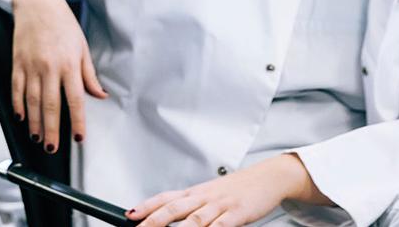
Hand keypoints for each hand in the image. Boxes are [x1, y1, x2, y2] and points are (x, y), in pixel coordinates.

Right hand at [10, 0, 104, 151]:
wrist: (36, 3)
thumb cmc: (62, 23)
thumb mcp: (82, 46)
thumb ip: (89, 74)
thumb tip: (100, 95)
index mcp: (69, 64)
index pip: (75, 99)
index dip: (77, 121)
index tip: (79, 138)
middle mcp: (49, 68)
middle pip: (50, 106)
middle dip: (51, 130)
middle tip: (51, 148)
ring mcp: (30, 66)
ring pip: (32, 101)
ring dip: (34, 122)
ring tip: (37, 138)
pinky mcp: (17, 63)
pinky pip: (16, 89)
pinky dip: (18, 105)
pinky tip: (21, 118)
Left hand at [127, 153, 320, 226]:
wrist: (267, 177)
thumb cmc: (237, 189)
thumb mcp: (210, 194)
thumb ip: (192, 206)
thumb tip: (168, 216)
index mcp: (195, 192)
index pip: (165, 198)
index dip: (147, 206)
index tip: (130, 214)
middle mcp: (204, 197)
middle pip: (174, 209)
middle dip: (154, 221)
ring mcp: (220, 205)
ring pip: (195, 219)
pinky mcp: (237, 213)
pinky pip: (221, 225)